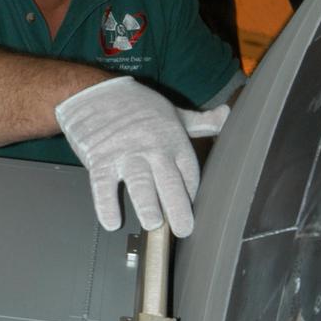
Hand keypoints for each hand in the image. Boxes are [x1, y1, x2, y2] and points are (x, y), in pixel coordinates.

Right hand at [55, 77, 228, 236]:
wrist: (93, 91)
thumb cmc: (136, 105)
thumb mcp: (172, 112)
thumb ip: (200, 122)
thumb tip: (227, 115)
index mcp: (172, 139)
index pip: (188, 172)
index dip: (192, 193)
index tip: (193, 210)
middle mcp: (151, 147)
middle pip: (168, 181)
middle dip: (178, 207)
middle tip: (183, 229)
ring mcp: (124, 154)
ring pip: (139, 183)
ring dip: (147, 206)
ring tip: (153, 223)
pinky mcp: (99, 159)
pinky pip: (103, 185)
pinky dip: (106, 205)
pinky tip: (112, 222)